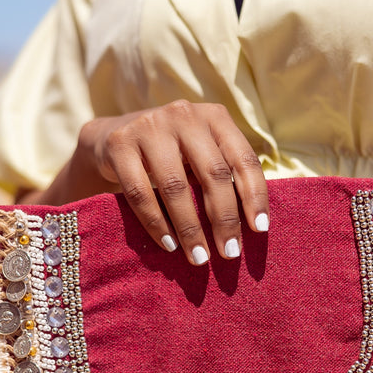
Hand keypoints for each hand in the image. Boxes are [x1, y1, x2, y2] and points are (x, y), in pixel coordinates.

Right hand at [24, 100, 269, 265]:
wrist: (113, 137)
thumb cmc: (172, 155)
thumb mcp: (201, 154)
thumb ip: (224, 175)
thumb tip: (253, 226)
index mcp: (214, 117)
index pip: (243, 158)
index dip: (255, 195)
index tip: (259, 230)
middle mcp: (184, 115)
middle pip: (213, 173)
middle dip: (224, 219)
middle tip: (230, 254)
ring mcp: (149, 127)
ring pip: (176, 186)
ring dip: (190, 229)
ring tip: (199, 258)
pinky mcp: (120, 145)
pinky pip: (141, 193)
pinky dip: (156, 224)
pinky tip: (169, 245)